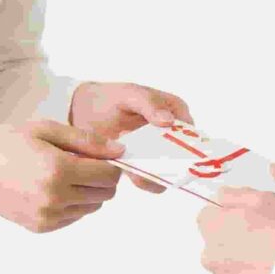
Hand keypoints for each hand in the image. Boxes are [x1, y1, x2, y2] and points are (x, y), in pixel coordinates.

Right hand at [0, 119, 124, 231]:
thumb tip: (120, 151)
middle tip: (81, 163)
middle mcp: (55, 198)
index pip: (109, 175)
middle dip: (101, 178)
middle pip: (105, 194)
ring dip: (88, 191)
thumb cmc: (5, 143)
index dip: (111, 164)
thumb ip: (86, 140)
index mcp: (58, 170)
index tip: (99, 155)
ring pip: (92, 207)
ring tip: (64, 174)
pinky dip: (72, 203)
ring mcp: (48, 216)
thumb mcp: (45, 129)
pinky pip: (74, 217)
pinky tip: (52, 187)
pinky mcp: (41, 227)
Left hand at [69, 81, 192, 192]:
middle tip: (154, 165)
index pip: (192, 132)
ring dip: (155, 175)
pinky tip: (129, 172)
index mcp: (175, 112)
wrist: (81, 112)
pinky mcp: (141, 165)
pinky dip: (142, 180)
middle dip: (173, 165)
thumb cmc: (111, 98)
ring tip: (136, 169)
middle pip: (182, 156)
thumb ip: (149, 103)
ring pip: (167, 171)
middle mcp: (171, 134)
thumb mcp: (130, 94)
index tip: (179, 155)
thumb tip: (169, 120)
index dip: (191, 146)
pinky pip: (149, 179)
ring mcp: (156, 151)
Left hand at [197, 187, 274, 273]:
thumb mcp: (264, 199)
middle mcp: (210, 255)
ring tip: (272, 260)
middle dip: (235, 240)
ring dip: (244, 262)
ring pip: (229, 267)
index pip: (208, 215)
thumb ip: (236, 195)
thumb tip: (223, 196)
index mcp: (213, 227)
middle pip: (217, 243)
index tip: (246, 217)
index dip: (227, 214)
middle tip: (264, 238)